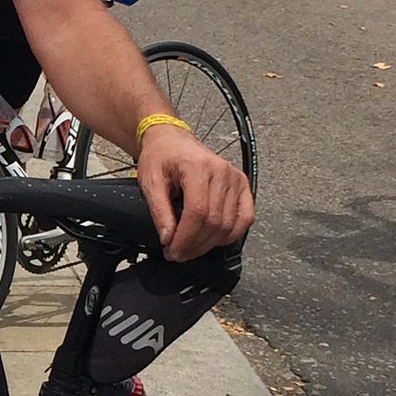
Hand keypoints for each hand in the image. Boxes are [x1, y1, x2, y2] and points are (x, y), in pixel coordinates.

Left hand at [134, 123, 253, 261]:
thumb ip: (159, 211)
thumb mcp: (150, 181)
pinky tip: (213, 240)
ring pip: (229, 224)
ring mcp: (235, 178)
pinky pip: (245, 218)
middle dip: (195, 245)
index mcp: (197, 167)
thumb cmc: (161, 156)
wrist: (172, 141)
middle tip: (177, 254)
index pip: (198, 212)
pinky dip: (231, 234)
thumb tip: (168, 238)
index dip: (185, 238)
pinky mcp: (242, 185)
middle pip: (215, 222)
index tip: (172, 251)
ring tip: (190, 249)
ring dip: (210, 244)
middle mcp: (222, 172)